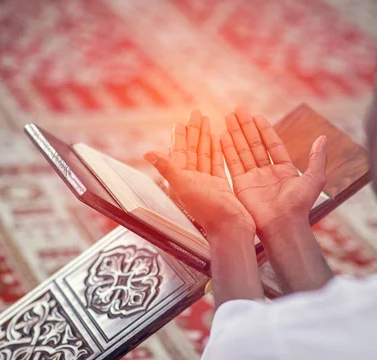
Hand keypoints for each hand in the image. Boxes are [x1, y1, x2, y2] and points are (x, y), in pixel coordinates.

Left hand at [144, 110, 254, 237]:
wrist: (230, 229)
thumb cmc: (207, 211)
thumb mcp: (184, 186)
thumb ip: (167, 168)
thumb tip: (147, 152)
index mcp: (180, 180)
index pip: (179, 153)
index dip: (180, 136)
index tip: (181, 121)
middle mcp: (192, 181)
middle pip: (192, 150)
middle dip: (194, 131)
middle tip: (196, 112)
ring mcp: (207, 183)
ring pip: (205, 155)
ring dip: (205, 137)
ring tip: (207, 120)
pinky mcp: (220, 186)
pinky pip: (217, 163)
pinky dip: (217, 150)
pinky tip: (218, 139)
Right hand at [221, 106, 327, 232]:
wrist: (282, 225)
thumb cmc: (299, 204)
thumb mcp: (315, 178)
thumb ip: (317, 158)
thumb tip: (323, 138)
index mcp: (284, 170)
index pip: (272, 144)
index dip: (264, 129)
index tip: (256, 116)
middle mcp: (267, 173)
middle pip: (254, 144)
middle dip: (246, 127)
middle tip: (238, 109)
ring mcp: (253, 179)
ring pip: (242, 151)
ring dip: (235, 134)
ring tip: (228, 116)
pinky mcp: (241, 186)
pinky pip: (233, 164)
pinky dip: (227, 150)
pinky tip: (222, 135)